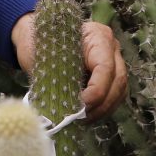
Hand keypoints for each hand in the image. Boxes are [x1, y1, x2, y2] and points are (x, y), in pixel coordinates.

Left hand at [10, 13, 128, 121]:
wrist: (36, 37)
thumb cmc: (40, 42)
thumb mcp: (45, 54)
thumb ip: (58, 73)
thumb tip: (65, 103)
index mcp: (97, 36)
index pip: (105, 67)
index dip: (97, 90)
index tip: (81, 105)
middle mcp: (110, 48)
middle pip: (117, 81)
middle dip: (101, 104)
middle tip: (80, 117)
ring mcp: (113, 62)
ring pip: (118, 91)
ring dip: (102, 110)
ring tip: (81, 120)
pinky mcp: (109, 76)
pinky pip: (112, 96)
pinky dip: (101, 109)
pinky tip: (85, 117)